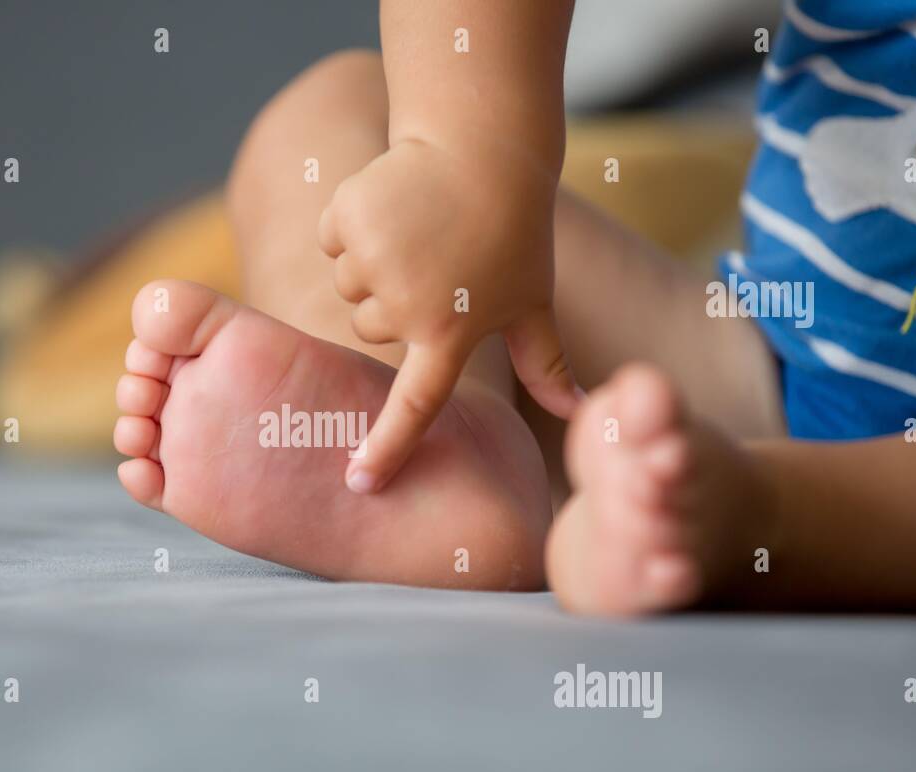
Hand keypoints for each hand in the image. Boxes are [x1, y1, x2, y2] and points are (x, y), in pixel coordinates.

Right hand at [318, 138, 578, 493]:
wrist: (483, 146)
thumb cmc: (513, 232)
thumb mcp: (533, 300)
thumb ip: (548, 365)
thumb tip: (584, 413)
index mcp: (451, 333)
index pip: (417, 406)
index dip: (388, 448)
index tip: (360, 483)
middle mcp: (407, 306)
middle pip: (370, 330)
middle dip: (391, 303)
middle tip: (433, 264)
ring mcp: (374, 262)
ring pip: (347, 286)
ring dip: (371, 262)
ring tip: (415, 231)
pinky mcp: (347, 220)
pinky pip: (331, 241)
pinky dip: (351, 223)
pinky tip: (392, 204)